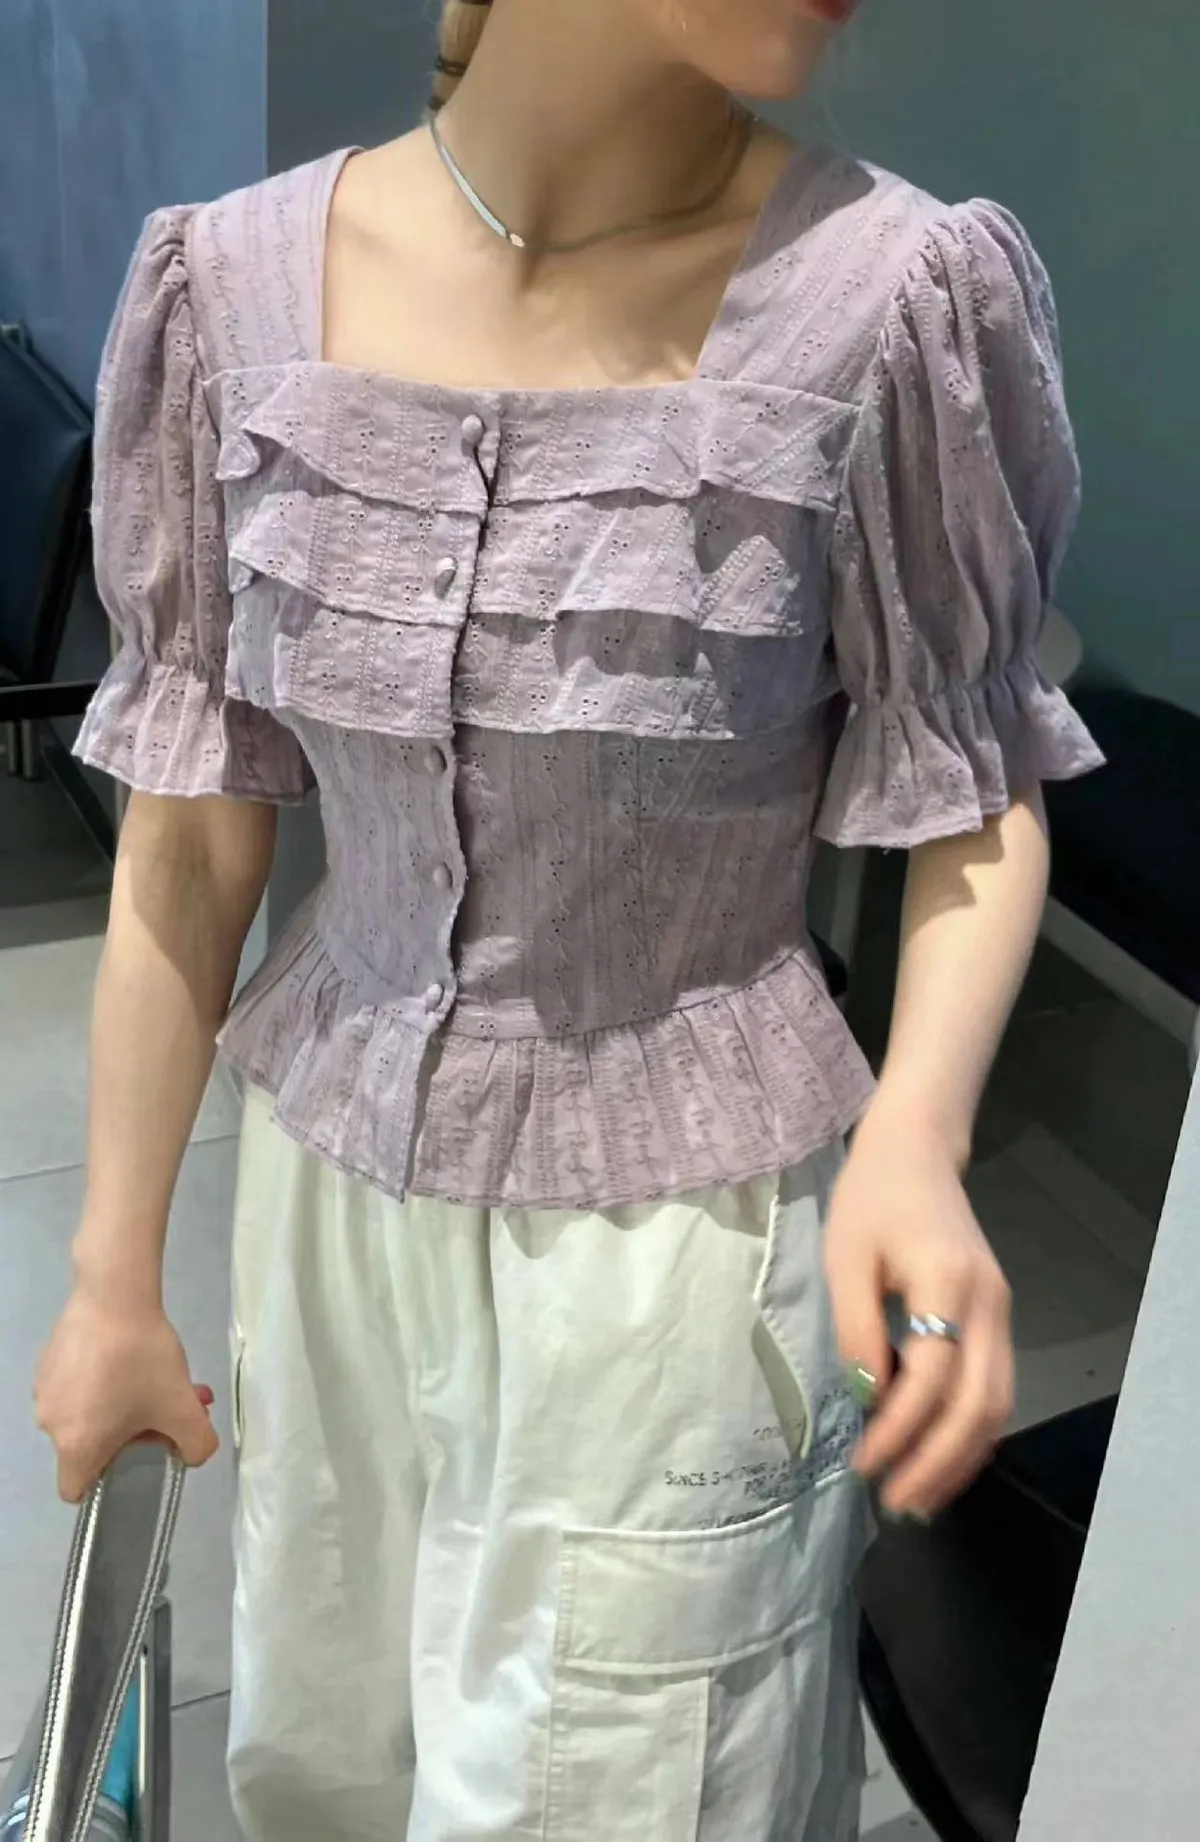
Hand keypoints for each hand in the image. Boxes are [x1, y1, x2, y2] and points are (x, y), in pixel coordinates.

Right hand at [35, 1283, 218, 1503]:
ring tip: (165, 1375)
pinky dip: (105, 1379)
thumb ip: (197, 1446)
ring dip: (127, 1402)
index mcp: (75, 1445)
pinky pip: (79, 1384)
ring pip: (89, 1412)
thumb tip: (189, 1454)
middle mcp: (50, 1423)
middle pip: (93, 1444)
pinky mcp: (48, 1359)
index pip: (77, 1490)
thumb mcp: (184, 1409)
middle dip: (135, 1432)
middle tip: (171, 1404)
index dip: (109, 1482)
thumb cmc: (142, 1360)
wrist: (114, 1295)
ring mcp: (45, 1389)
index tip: (139, 1455)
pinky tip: (133, 1353)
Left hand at [823, 1121, 1013, 1519]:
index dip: (900, 1428)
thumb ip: (856, 1328)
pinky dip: (971, 1433)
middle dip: (938, 1461)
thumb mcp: (846, 1257)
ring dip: (960, 1457)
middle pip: (979, 1403)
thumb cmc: (871, 1200)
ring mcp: (1002, 1312)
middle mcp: (988, 1303)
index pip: (933, 1375)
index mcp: (947, 1281)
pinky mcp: (999, 1319)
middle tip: (896, 1501)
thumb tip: (867, 1399)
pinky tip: (938, 1459)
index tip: (864, 1464)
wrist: (917, 1153)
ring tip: (917, 1495)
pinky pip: (995, 1389)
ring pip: (998, 1405)